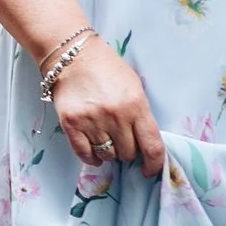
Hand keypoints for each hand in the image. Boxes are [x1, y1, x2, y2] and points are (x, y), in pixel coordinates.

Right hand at [47, 31, 162, 176]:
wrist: (72, 55)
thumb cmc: (107, 69)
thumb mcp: (134, 86)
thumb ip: (141, 113)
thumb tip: (145, 143)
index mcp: (136, 105)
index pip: (152, 146)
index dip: (154, 164)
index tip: (150, 170)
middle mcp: (116, 116)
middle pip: (128, 153)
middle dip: (128, 151)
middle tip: (122, 140)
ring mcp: (92, 121)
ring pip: (107, 155)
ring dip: (109, 153)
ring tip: (106, 139)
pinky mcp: (71, 124)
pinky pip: (85, 155)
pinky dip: (91, 158)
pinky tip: (94, 152)